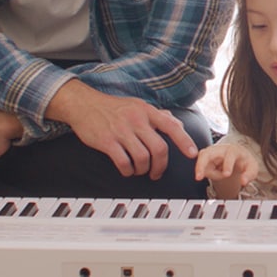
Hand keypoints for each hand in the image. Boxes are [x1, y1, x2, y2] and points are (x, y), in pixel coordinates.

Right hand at [47, 80, 197, 179]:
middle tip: (156, 172)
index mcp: (146, 110)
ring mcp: (121, 130)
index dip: (184, 141)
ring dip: (143, 169)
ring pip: (143, 158)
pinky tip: (127, 170)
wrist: (84, 104)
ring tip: (139, 170)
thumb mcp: (137, 105)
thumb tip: (177, 124)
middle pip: (159, 148)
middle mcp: (136, 119)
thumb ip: (157, 115)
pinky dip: (128, 171)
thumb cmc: (112, 106)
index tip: (192, 153)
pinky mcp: (107, 141)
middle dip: (160, 166)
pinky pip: (124, 162)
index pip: (170, 125)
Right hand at [194, 143, 257, 198]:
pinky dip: (202, 170)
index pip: (230, 155)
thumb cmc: (244, 162)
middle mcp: (221, 149)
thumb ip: (249, 175)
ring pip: (201, 158)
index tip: (226, 174)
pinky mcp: (205, 156)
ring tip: (204, 177)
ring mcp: (211, 151)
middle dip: (201, 164)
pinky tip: (207, 174)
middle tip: (199, 177)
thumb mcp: (251, 168)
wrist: (238, 157)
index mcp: (234, 150)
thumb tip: (243, 181)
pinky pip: (200, 163)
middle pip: (207, 152)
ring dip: (201, 168)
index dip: (227, 164)